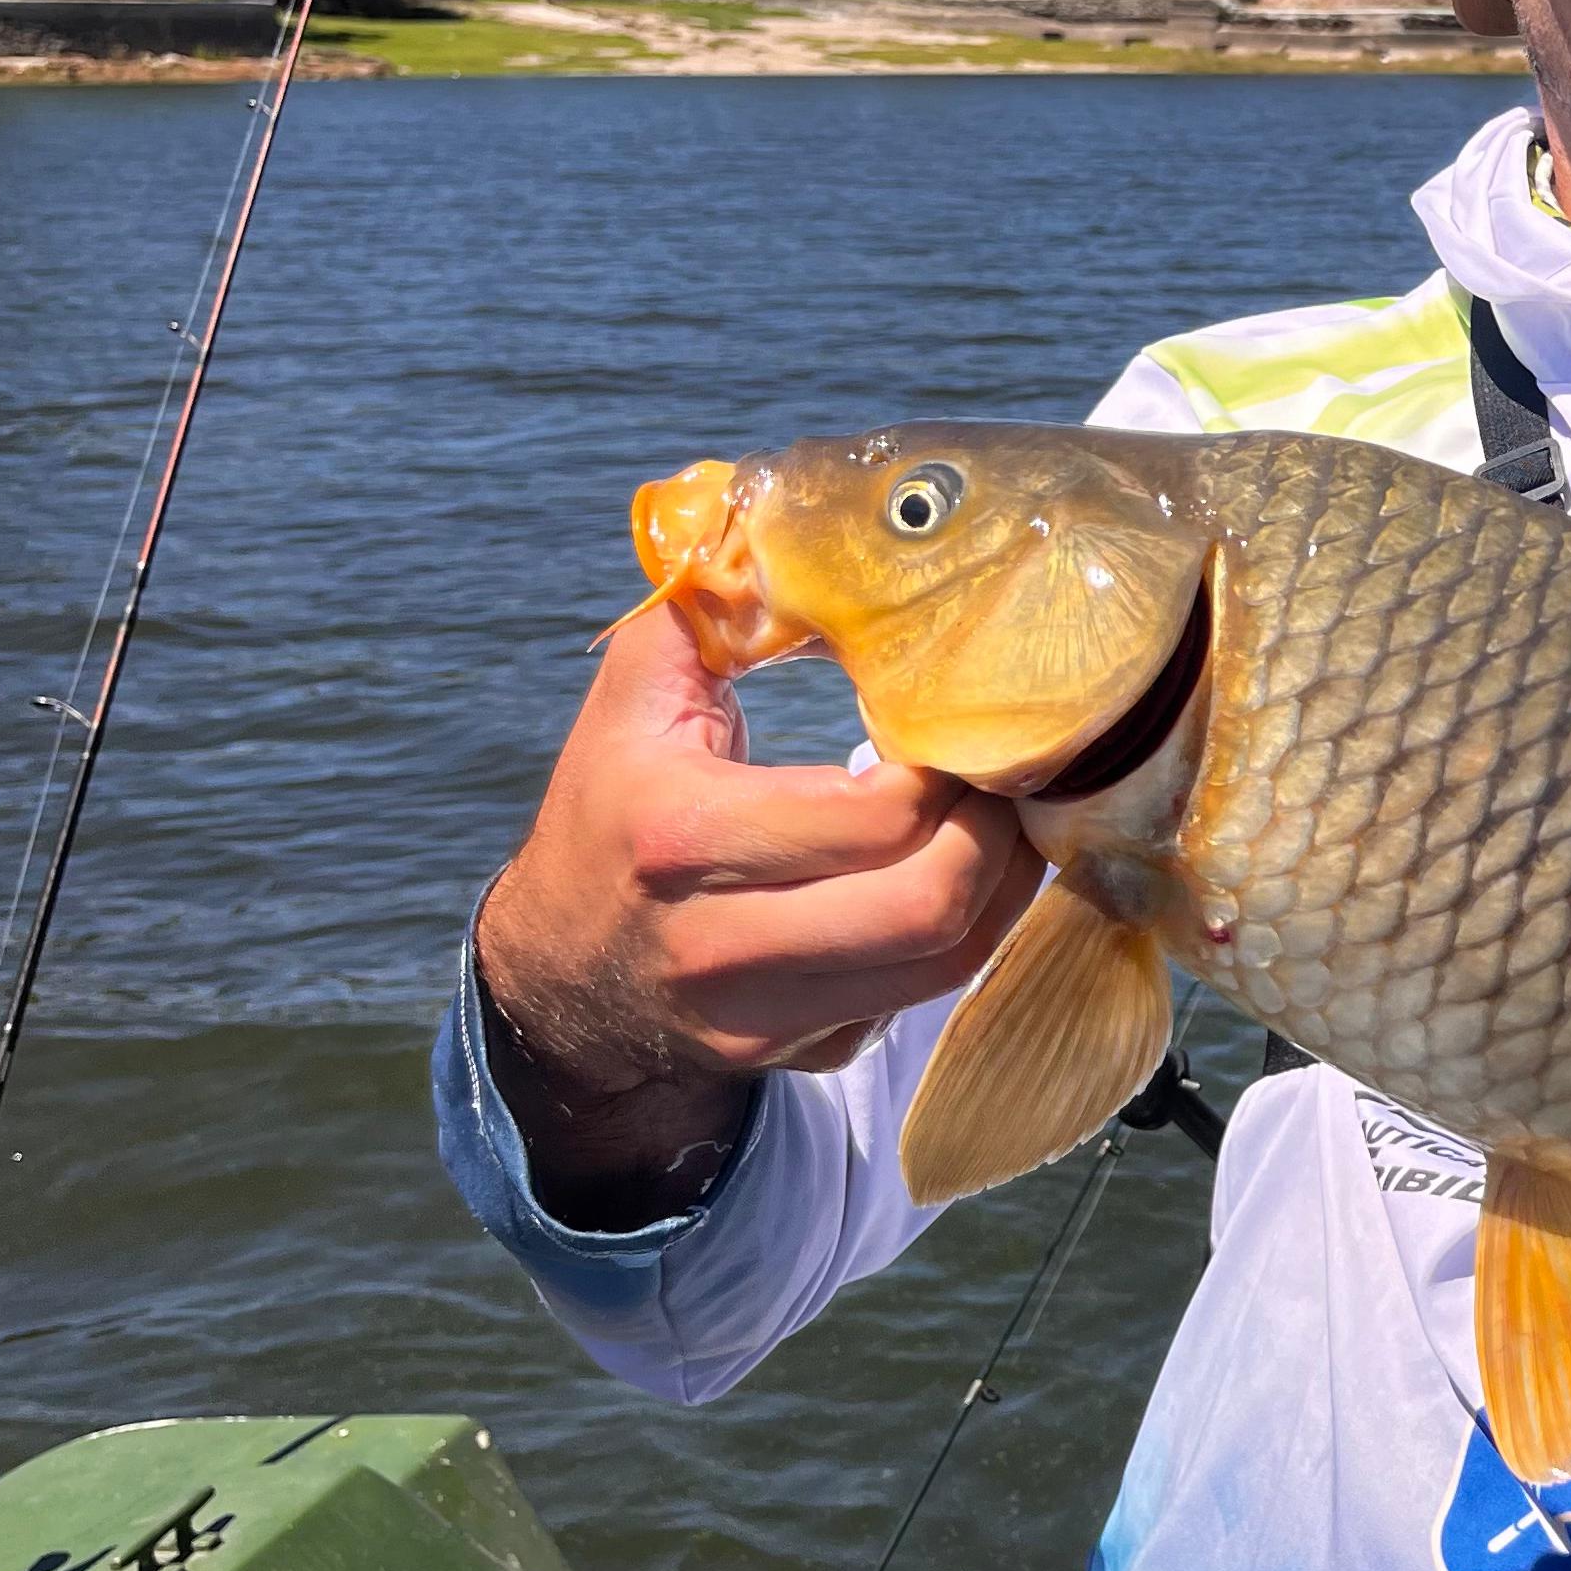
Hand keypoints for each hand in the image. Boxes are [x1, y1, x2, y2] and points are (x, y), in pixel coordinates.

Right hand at [474, 606, 1038, 1226]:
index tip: (965, 720)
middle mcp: (721, 944)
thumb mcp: (635, 702)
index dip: (950, 768)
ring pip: (948, 966)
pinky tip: (963, 877)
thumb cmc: (610, 812)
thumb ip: (707, 604)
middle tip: (1011, 776)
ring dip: (1006, 889)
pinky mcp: (803, 1054)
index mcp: (681, 836)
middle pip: (932, 906)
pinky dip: (967, 937)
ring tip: (1006, 820)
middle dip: (1001, 835)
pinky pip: (921, 1000)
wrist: (560, 977)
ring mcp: (764, 1016)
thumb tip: (783, 515)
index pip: (876, 814)